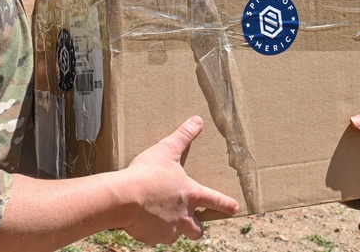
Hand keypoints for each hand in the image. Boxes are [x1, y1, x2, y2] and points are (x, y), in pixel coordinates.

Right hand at [119, 116, 239, 243]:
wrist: (124, 197)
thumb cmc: (147, 172)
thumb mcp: (167, 149)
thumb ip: (183, 136)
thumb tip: (198, 120)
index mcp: (191, 194)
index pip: (215, 200)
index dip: (226, 205)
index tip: (235, 208)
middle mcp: (183, 216)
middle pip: (197, 230)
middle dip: (197, 229)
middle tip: (193, 224)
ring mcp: (168, 230)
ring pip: (175, 236)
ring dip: (172, 230)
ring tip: (161, 219)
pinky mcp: (152, 237)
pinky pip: (154, 238)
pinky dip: (151, 232)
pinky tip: (142, 221)